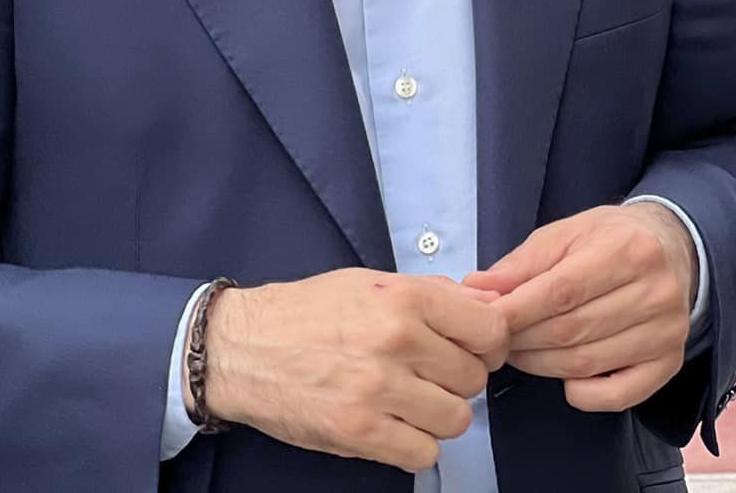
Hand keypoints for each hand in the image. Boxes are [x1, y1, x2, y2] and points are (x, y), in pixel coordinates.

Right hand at [201, 268, 508, 472]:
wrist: (244, 348)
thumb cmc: (310, 312)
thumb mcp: (375, 282)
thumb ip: (435, 294)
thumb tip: (489, 307)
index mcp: (407, 298)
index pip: (490, 331)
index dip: (490, 345)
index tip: (474, 351)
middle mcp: (398, 341)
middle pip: (474, 378)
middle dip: (458, 380)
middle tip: (431, 377)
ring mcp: (378, 389)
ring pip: (456, 419)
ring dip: (439, 416)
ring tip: (412, 402)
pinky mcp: (357, 431)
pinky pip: (423, 453)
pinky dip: (416, 445)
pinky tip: (396, 426)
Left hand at [463, 204, 695, 413]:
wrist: (673, 248)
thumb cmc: (613, 240)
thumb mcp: (567, 234)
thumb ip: (521, 264)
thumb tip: (476, 289)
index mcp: (629, 249)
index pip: (562, 291)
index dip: (516, 312)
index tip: (484, 321)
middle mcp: (656, 291)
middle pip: (571, 331)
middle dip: (522, 340)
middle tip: (497, 340)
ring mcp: (666, 331)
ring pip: (587, 364)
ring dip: (542, 365)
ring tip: (522, 352)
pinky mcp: (669, 362)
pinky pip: (618, 396)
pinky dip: (583, 394)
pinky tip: (567, 378)